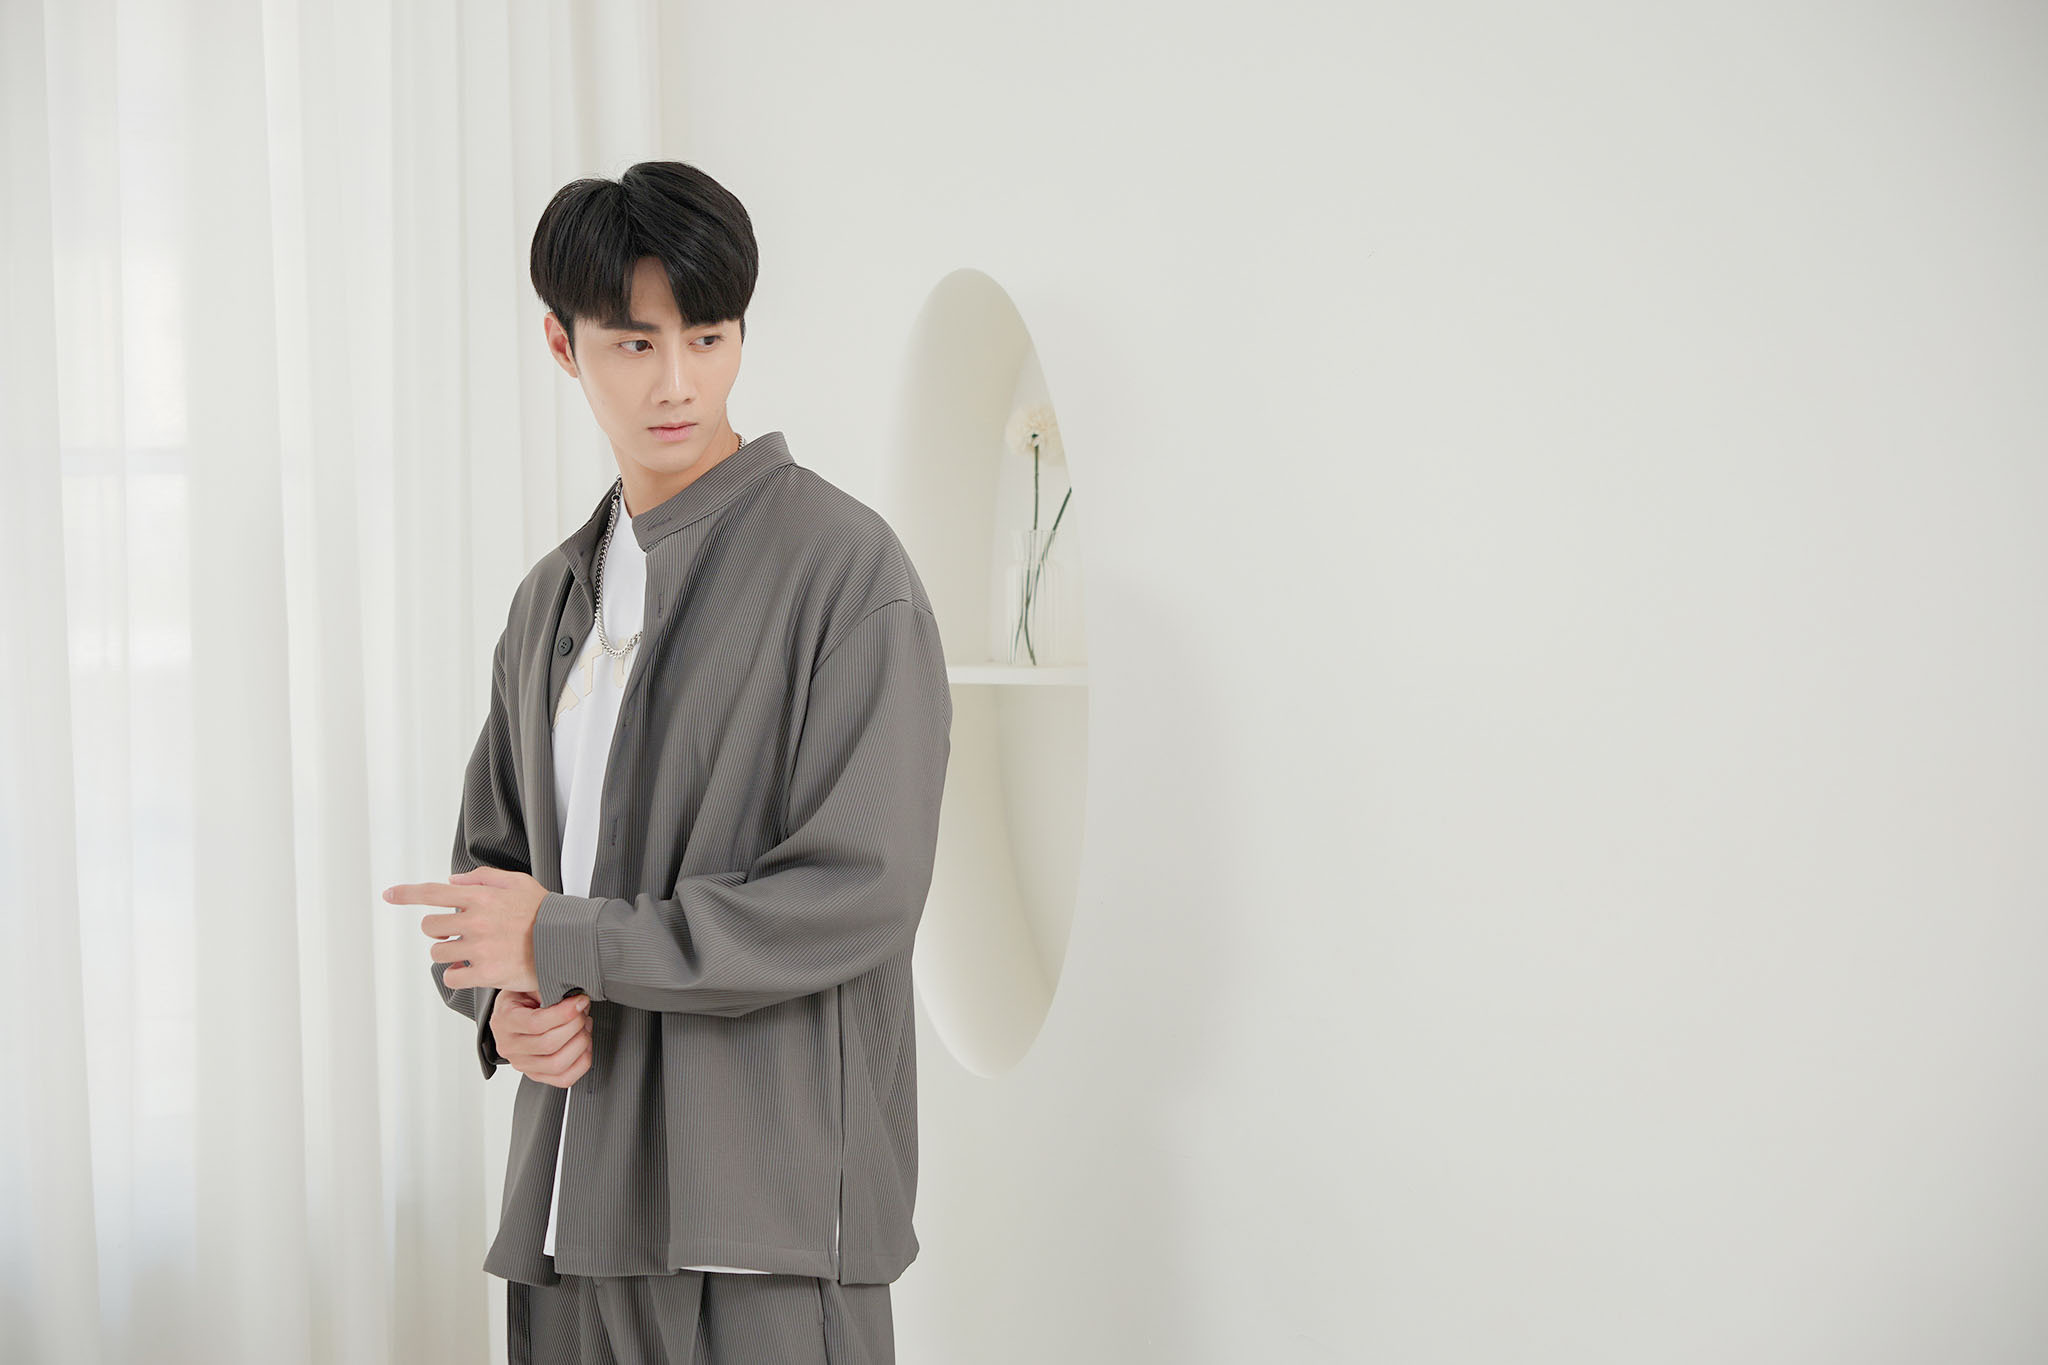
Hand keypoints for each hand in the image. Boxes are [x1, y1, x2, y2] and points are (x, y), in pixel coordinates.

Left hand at [386, 865, 546, 993]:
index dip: (406, 893)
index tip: (390, 894)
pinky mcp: (485, 974)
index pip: (433, 892)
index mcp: (481, 897)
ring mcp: (479, 948)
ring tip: (467, 953)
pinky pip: (452, 977)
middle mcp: (475, 921)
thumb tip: (452, 881)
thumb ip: (482, 878)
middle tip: (455, 934)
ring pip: (438, 954)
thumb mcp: (518, 882)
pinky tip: (469, 971)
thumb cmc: (546, 912)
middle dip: (439, 931)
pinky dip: (457, 976)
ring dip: (448, 954)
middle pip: (430, 926)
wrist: (568, 941)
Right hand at [491, 989, 592, 1087]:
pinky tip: (583, 1045)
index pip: (537, 1023)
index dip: (565, 1013)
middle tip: (582, 1011)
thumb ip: (545, 986)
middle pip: (549, 1044)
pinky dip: (581, 1062)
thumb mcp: (527, 984)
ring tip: (583, 1026)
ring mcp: (523, 1064)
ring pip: (558, 1064)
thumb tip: (571, 992)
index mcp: (505, 1022)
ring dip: (580, 1043)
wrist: (511, 1013)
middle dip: (575, 1025)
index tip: (580, 1001)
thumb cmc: (521, 998)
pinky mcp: (536, 1075)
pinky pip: (564, 1079)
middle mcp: (510, 1047)